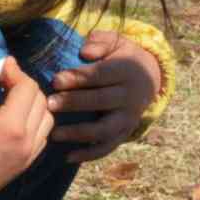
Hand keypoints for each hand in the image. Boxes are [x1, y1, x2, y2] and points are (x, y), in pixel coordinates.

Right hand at [0, 58, 52, 199]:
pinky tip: (16, 118)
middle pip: (40, 100)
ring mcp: (30, 154)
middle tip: (4, 80)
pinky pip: (42, 135)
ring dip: (33, 102)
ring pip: (47, 118)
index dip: (15, 71)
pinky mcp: (27, 164)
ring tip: (12, 98)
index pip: (27, 87)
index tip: (0, 66)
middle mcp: (28, 141)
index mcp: (12, 127)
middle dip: (24, 84)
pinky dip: (35, 120)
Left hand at [48, 31, 163, 163]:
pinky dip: (89, 155)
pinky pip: (107, 147)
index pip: (101, 75)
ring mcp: (128, 118)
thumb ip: (101, 42)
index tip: (55, 80)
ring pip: (104, 129)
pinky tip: (68, 157)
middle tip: (49, 104)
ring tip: (54, 134)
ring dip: (79, 133)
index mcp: (127, 71)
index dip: (78, 77)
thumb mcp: (116, 42)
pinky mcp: (124, 134)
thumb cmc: (120, 57)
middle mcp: (131, 96)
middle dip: (74, 103)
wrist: (149, 77)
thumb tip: (85, 51)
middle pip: (101, 101)